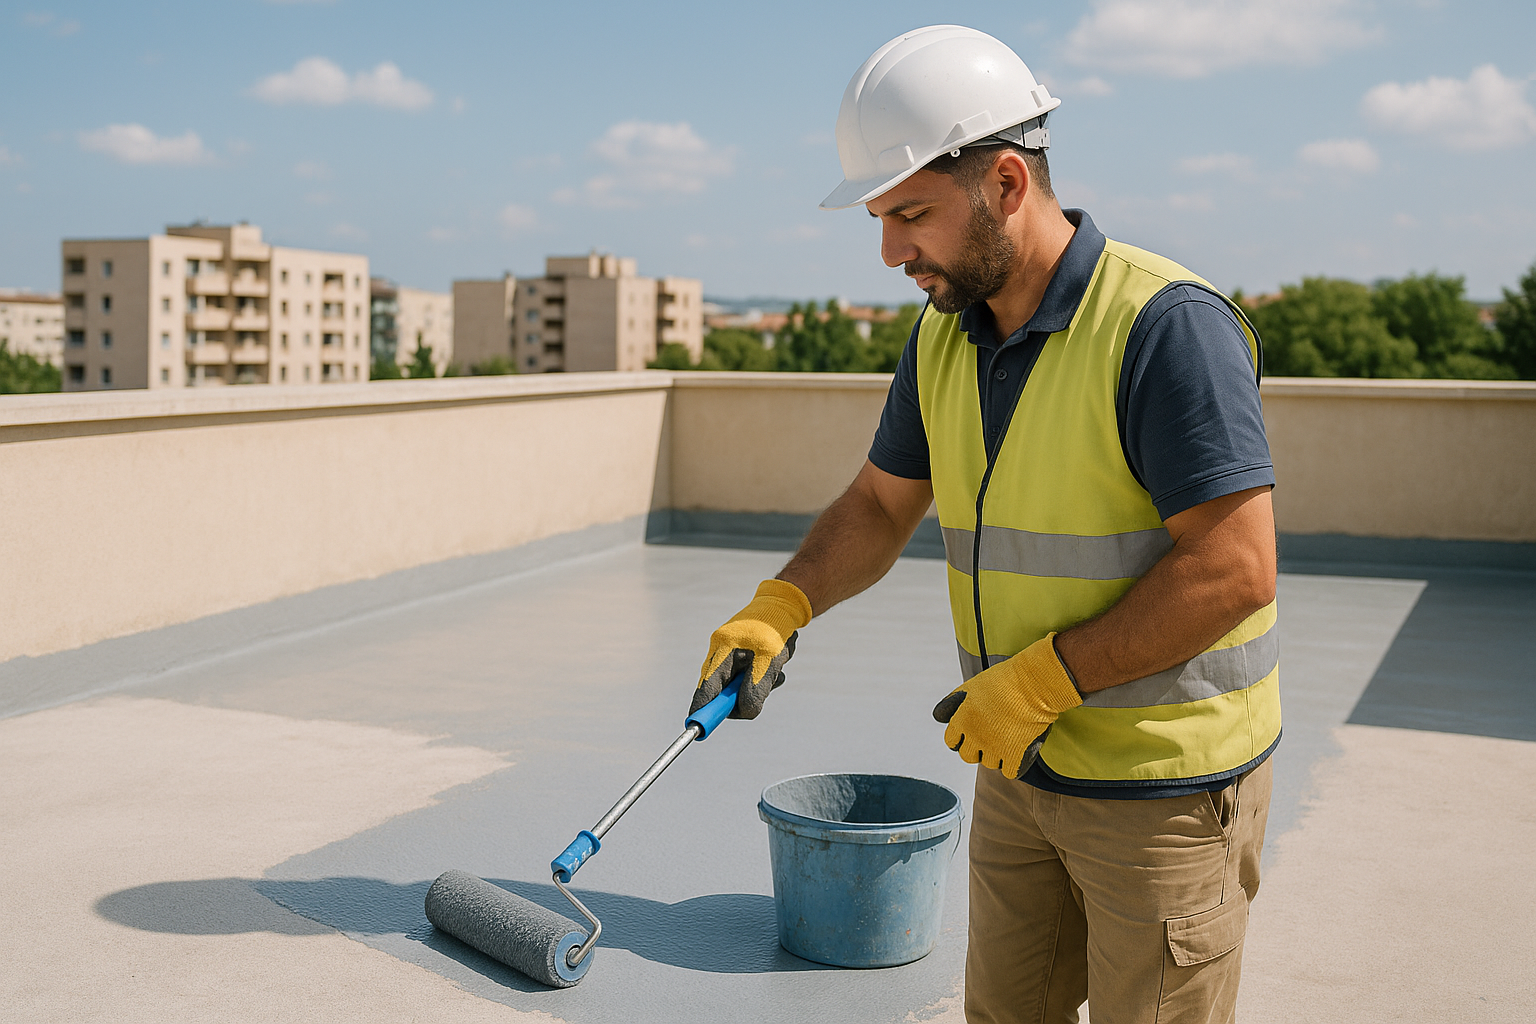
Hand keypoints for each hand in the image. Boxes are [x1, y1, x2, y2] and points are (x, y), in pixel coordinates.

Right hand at [691, 579, 812, 719]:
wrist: (786, 606)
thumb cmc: (776, 630)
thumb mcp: (769, 661)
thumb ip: (756, 689)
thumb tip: (745, 712)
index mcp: (721, 649)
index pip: (706, 686)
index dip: (701, 708)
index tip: (695, 727)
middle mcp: (721, 652)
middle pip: (721, 690)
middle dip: (741, 697)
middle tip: (761, 694)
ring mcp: (730, 655)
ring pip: (739, 687)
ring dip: (759, 686)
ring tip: (776, 670)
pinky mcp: (741, 657)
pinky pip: (749, 679)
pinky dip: (764, 679)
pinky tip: (777, 666)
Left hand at [931, 633, 1082, 777]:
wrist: (1033, 685)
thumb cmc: (1004, 681)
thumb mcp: (971, 687)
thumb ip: (954, 704)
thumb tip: (940, 717)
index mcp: (961, 720)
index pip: (951, 741)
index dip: (960, 738)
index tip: (970, 734)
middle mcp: (975, 738)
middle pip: (968, 756)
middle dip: (977, 749)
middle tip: (990, 737)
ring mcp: (995, 749)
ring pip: (990, 764)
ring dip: (998, 755)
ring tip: (1009, 738)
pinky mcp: (1015, 757)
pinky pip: (1010, 772)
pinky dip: (1015, 764)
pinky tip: (1020, 751)